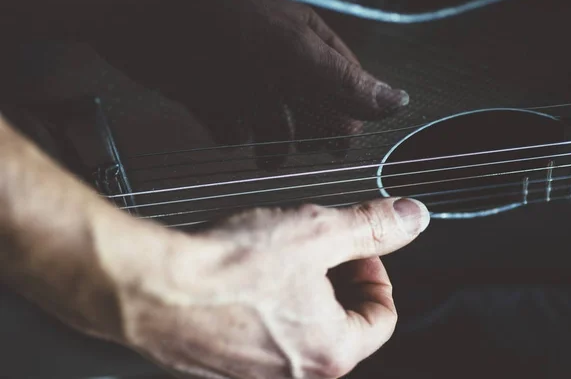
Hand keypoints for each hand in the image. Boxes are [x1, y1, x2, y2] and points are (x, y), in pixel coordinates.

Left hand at [87, 0, 408, 168]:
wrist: (140, 16)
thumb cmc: (220, 21)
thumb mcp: (292, 51)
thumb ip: (343, 79)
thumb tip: (396, 100)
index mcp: (305, 43)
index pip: (341, 85)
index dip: (346, 115)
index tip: (343, 145)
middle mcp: (276, 61)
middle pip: (307, 105)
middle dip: (309, 130)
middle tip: (311, 151)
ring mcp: (241, 76)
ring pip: (269, 117)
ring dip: (272, 139)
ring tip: (269, 155)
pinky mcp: (208, 91)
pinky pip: (228, 121)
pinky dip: (231, 131)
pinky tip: (229, 130)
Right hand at [100, 198, 428, 378]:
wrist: (148, 287)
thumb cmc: (226, 267)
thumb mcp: (316, 232)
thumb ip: (372, 227)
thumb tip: (411, 218)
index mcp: (330, 351)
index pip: (382, 318)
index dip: (376, 274)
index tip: (358, 250)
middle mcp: (295, 373)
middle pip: (341, 322)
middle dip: (337, 278)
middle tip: (316, 246)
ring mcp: (255, 373)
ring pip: (299, 325)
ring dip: (299, 288)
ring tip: (276, 256)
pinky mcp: (221, 364)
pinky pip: (260, 332)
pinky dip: (264, 302)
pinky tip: (243, 276)